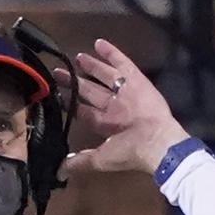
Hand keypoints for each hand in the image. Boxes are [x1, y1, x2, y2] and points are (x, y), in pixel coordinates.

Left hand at [52, 38, 188, 178]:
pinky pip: (123, 64)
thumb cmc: (128, 151)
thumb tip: (59, 171)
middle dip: (75, 82)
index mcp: (106, 125)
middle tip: (60, 72)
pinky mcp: (137, 81)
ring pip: (105, 76)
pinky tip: (99, 43)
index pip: (84, 112)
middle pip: (91, 91)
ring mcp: (126, 93)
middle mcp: (115, 107)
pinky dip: (112, 53)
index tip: (58, 95)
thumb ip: (79, 162)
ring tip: (78, 57)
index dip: (71, 104)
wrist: (156, 141)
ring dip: (92, 66)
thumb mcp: (100, 159)